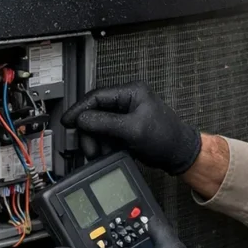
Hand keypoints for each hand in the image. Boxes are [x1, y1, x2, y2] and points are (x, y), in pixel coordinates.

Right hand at [60, 81, 201, 174]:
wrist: (179, 154)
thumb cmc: (166, 138)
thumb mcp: (133, 130)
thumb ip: (105, 123)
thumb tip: (83, 119)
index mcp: (131, 92)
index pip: (97, 96)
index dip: (79, 109)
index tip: (67, 122)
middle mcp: (127, 101)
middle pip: (96, 113)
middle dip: (90, 132)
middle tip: (89, 148)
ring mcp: (126, 115)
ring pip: (100, 126)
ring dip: (97, 141)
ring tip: (100, 153)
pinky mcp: (126, 129)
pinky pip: (107, 135)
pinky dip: (104, 145)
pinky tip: (107, 153)